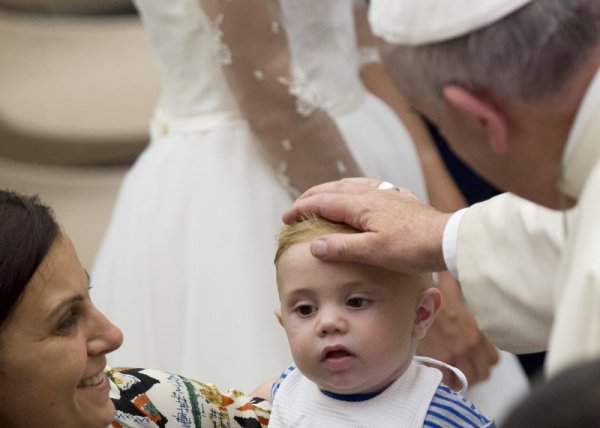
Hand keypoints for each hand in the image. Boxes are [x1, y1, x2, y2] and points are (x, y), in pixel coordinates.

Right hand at [282, 177, 451, 272]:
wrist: (448, 239)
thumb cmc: (411, 247)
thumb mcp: (373, 252)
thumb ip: (342, 247)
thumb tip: (314, 244)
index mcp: (360, 204)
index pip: (322, 202)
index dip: (301, 209)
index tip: (285, 218)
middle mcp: (371, 193)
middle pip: (333, 189)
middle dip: (311, 197)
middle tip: (296, 208)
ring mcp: (386, 193)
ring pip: (350, 185)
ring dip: (330, 191)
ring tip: (320, 198)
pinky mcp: (399, 198)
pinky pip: (367, 187)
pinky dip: (351, 190)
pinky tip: (357, 195)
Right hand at [418, 272, 498, 388]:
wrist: (416, 300)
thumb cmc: (433, 293)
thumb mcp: (454, 291)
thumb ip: (466, 297)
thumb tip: (460, 279)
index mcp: (478, 331)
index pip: (494, 359)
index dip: (485, 361)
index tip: (476, 359)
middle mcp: (471, 345)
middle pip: (483, 373)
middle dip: (475, 373)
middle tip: (465, 369)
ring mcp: (456, 354)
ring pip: (469, 380)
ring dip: (462, 379)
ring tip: (453, 373)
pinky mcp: (440, 360)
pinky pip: (450, 382)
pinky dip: (446, 381)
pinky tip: (441, 373)